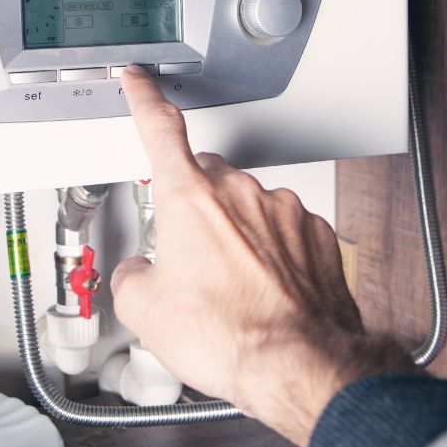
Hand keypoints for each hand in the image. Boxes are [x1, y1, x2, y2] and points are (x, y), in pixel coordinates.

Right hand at [111, 64, 415, 446]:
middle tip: (189, 259)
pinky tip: (264, 292)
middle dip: (194, 209)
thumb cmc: (229, 336)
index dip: (144, 99)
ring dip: (235, 236)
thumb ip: (131, 275)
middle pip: (205, 180)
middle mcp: (239, 193)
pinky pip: (284, 232)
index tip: (140, 82)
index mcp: (189, 199)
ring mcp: (283, 211)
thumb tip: (138, 275)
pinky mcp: (315, 234)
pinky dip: (272, 254)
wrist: (298, 365)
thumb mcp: (144, 311)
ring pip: (247, 209)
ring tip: (231, 290)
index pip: (159, 129)